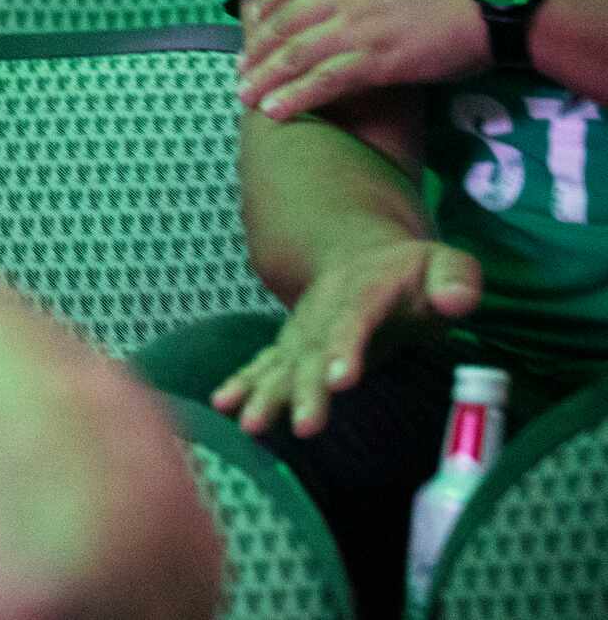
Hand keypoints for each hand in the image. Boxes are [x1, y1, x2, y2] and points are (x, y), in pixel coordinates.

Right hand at [209, 239, 481, 436]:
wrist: (362, 255)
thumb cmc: (413, 273)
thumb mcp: (445, 264)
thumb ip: (456, 278)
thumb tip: (456, 300)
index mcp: (365, 292)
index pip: (354, 320)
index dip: (344, 348)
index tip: (339, 381)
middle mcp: (325, 313)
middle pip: (312, 351)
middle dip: (304, 389)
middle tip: (303, 426)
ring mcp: (305, 331)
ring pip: (284, 363)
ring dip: (265, 393)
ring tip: (250, 423)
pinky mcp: (293, 347)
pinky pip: (264, 364)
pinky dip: (244, 383)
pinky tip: (225, 405)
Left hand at [240, 0, 497, 118]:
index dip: (269, 2)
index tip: (253, 20)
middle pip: (285, 22)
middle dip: (257, 46)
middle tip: (240, 67)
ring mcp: (357, 29)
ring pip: (296, 55)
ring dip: (265, 77)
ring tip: (244, 95)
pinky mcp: (377, 62)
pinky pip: (325, 81)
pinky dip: (296, 97)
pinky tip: (274, 111)